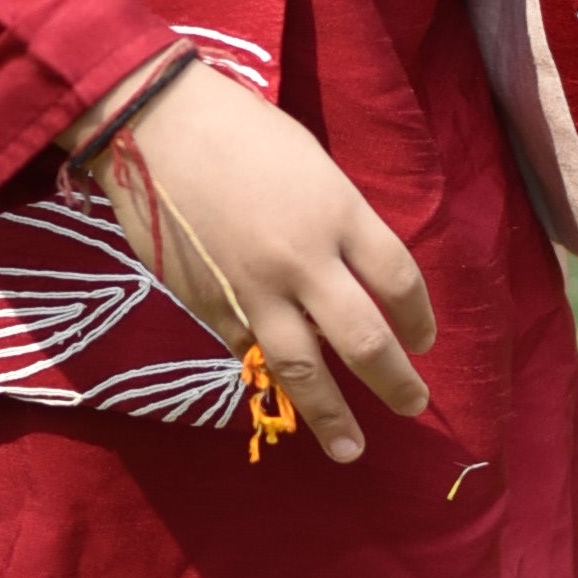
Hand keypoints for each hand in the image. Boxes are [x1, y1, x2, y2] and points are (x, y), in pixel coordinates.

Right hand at [92, 67, 433, 465]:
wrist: (155, 128)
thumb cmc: (241, 131)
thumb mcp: (312, 166)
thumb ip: (337, 224)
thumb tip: (350, 281)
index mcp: (338, 213)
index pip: (400, 281)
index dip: (419, 319)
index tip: (423, 341)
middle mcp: (303, 261)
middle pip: (365, 340)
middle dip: (395, 382)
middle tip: (413, 406)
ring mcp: (253, 290)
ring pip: (303, 368)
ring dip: (332, 416)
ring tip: (350, 449)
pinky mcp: (210, 305)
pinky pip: (248, 349)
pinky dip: (268, 370)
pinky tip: (281, 385)